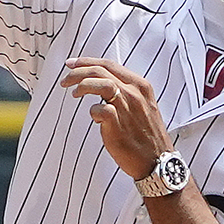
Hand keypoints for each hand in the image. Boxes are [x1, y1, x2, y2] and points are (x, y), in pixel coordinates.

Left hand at [60, 57, 174, 178]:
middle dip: (78, 71)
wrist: (157, 161)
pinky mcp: (118, 124)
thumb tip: (100, 85)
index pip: (109, 64)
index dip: (87, 62)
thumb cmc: (146, 135)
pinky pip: (98, 108)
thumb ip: (125, 93)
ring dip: (82, 85)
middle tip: (65, 79)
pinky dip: (92, 111)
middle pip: (101, 70)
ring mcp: (127, 107)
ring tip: (73, 93)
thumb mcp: (142, 105)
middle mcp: (134, 93)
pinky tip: (94, 118)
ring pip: (100, 82)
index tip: (72, 64)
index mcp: (141, 85)